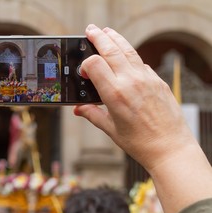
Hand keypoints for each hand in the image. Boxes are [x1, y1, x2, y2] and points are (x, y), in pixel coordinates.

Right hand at [74, 25, 195, 171]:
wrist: (170, 147)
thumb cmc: (139, 142)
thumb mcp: (110, 129)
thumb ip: (92, 114)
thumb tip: (78, 109)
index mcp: (115, 94)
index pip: (95, 63)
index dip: (85, 64)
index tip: (83, 72)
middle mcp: (131, 81)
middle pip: (111, 49)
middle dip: (98, 37)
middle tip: (91, 30)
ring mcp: (147, 78)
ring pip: (128, 50)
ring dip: (116, 39)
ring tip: (107, 32)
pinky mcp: (158, 80)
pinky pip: (140, 62)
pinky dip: (130, 55)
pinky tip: (125, 56)